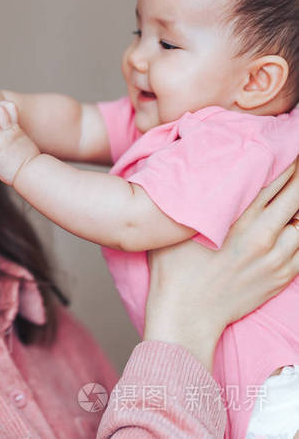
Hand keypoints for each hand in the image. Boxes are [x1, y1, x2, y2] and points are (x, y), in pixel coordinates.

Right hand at [144, 160, 298, 370]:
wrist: (186, 315)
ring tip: (294, 199)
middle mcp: (263, 235)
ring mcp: (277, 258)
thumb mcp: (175, 227)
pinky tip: (295, 227)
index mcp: (237, 218)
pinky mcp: (283, 276)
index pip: (274, 178)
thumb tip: (191, 177)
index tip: (289, 145)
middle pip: (297, 195)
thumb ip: (192, 200)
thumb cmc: (173, 271)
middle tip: (298, 161)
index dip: (287, 159)